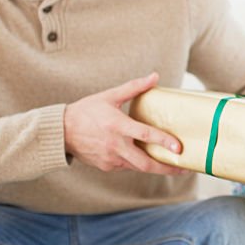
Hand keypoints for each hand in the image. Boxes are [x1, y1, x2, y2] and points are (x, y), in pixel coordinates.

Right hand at [63, 72, 186, 175]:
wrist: (60, 131)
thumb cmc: (86, 111)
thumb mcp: (110, 96)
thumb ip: (134, 87)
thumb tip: (154, 76)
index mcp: (117, 126)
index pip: (145, 135)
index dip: (163, 142)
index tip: (179, 147)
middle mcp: (114, 145)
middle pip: (145, 163)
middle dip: (166, 168)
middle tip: (184, 167)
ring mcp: (110, 158)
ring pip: (138, 167)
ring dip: (155, 168)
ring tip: (173, 167)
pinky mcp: (106, 166)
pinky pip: (127, 167)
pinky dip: (138, 165)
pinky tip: (148, 160)